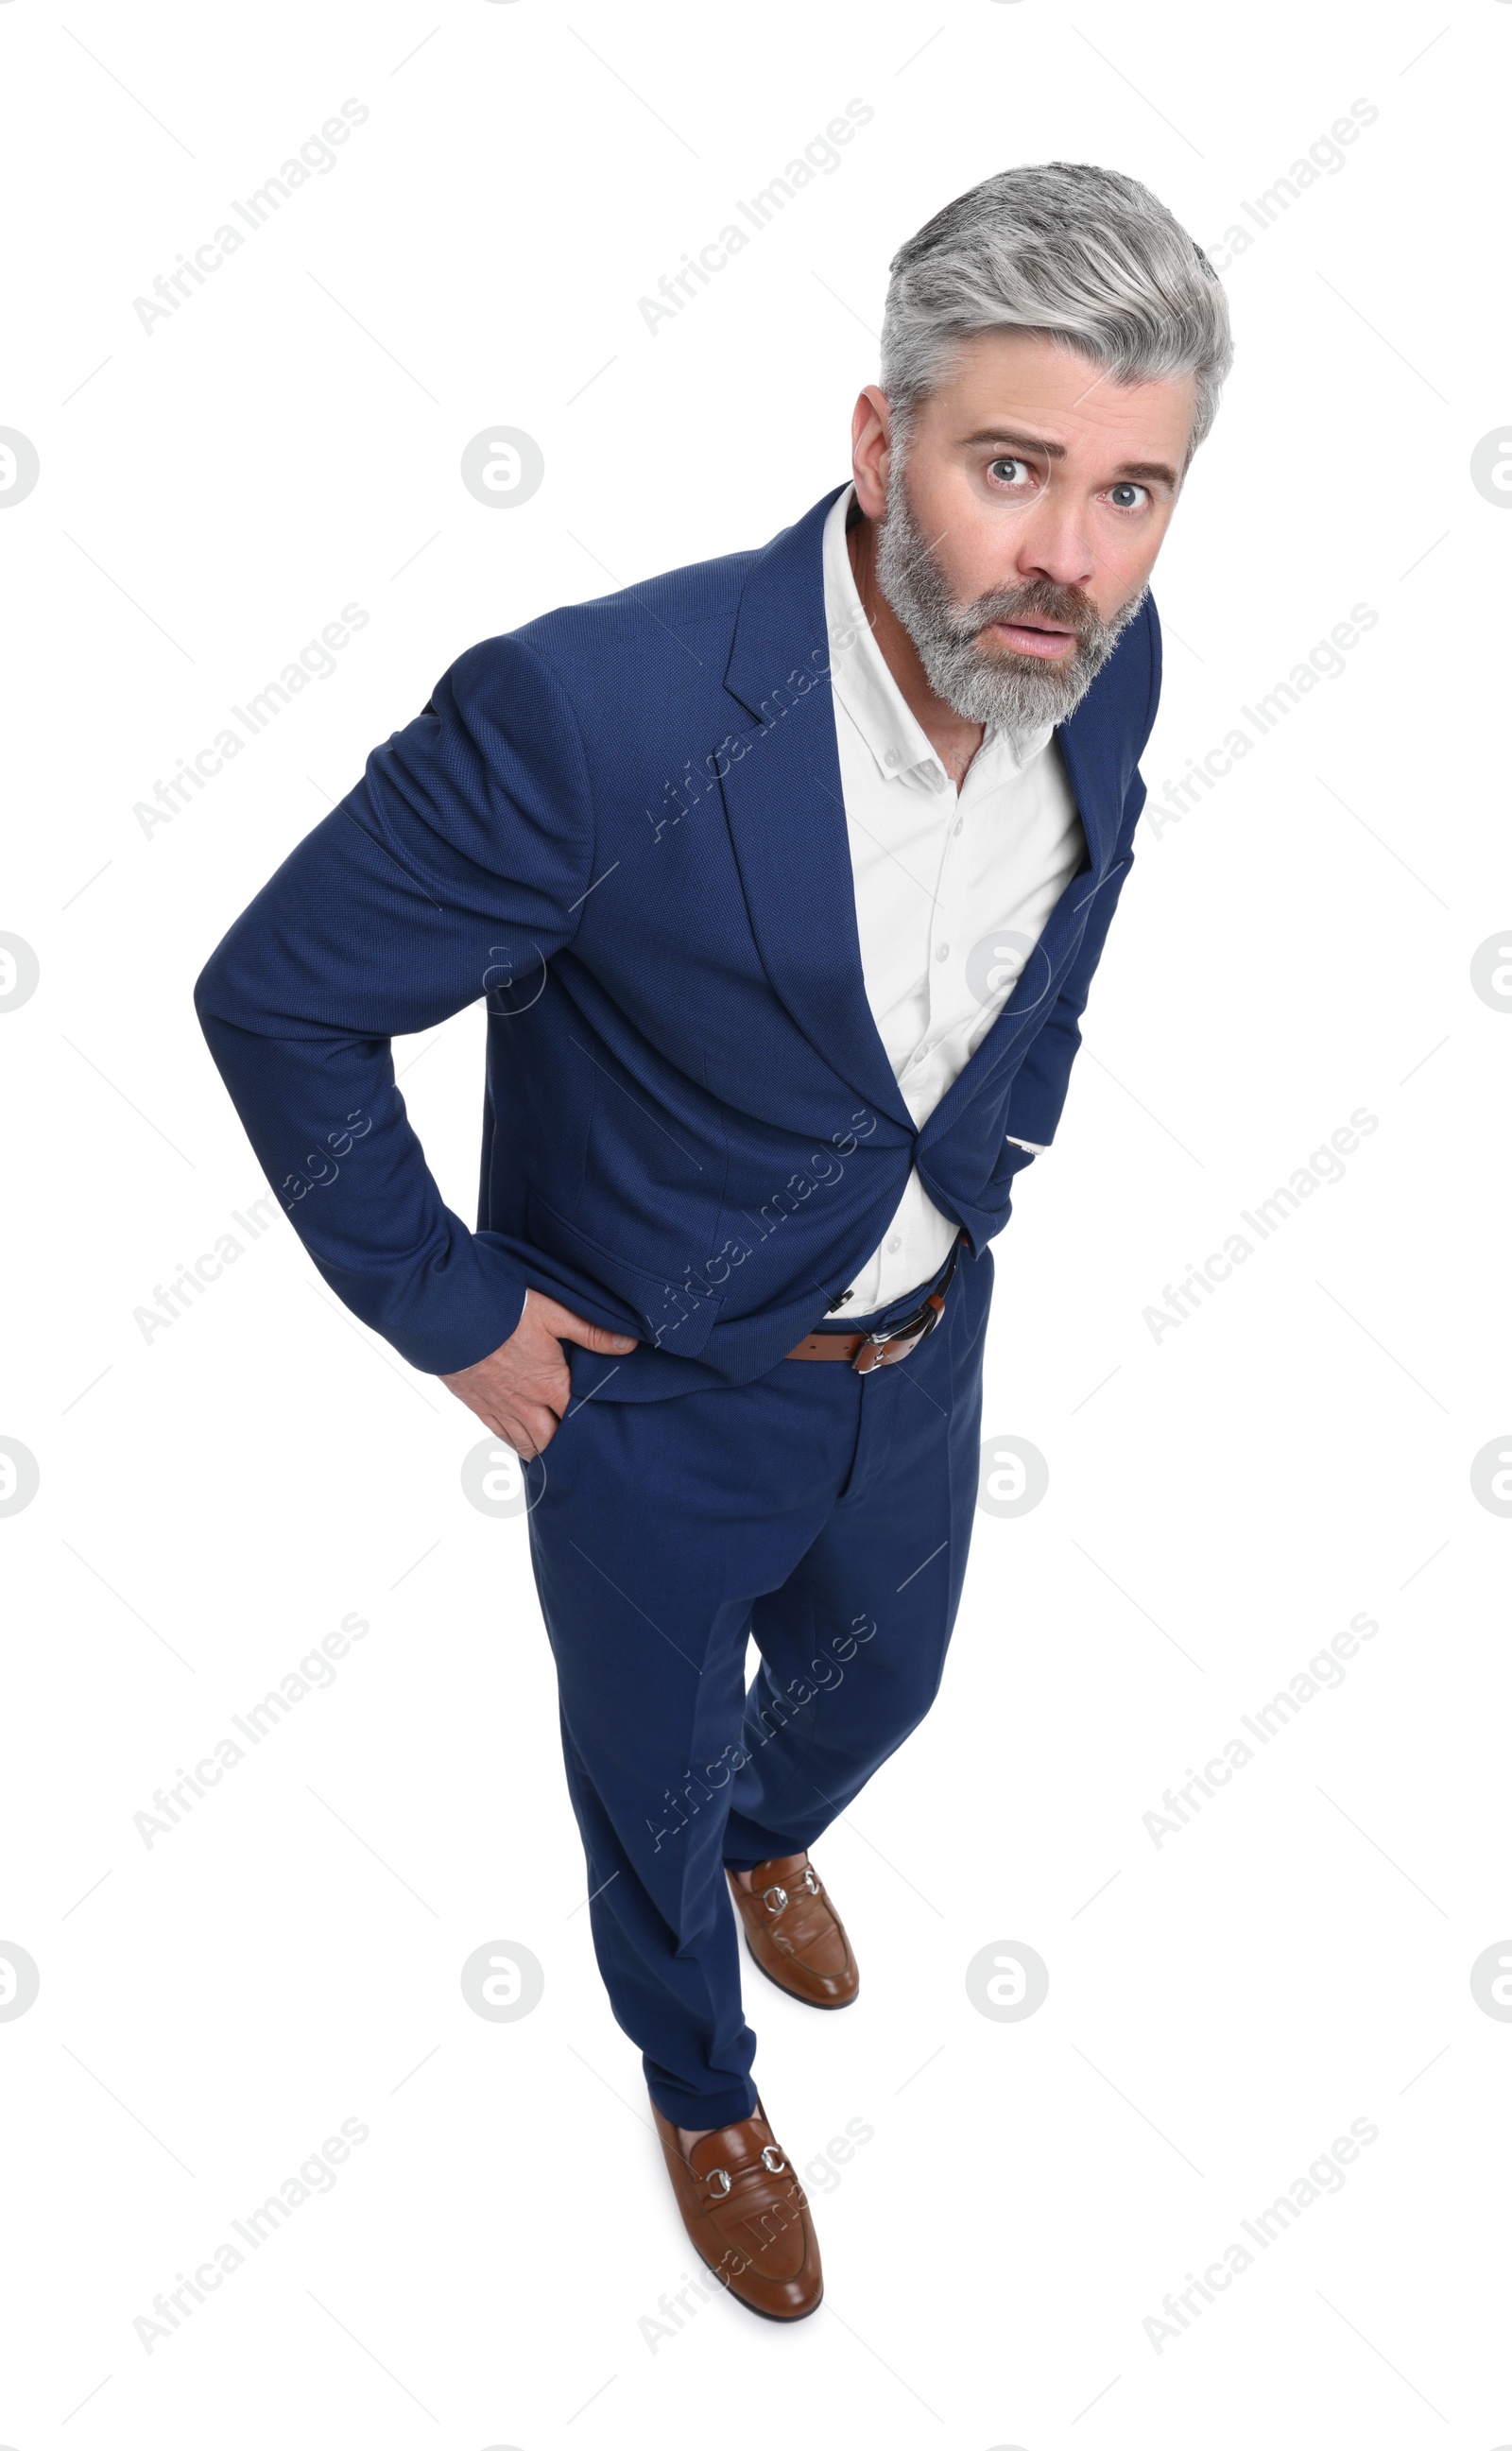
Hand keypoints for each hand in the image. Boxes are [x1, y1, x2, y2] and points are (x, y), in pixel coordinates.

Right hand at [440, 1292, 636, 1458]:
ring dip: (544, 1450)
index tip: (606, 1431)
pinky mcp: (479, 1406)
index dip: (594, 1424)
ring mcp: (501, 1408)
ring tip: (559, 1457)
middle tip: (585, 1451)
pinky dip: (516, 1445)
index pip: (580, 1416)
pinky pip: (502, 1436)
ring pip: (528, 1443)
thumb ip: (591, 1332)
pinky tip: (525, 1447)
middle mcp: (527, 1404)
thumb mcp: (553, 1313)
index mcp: (551, 1383)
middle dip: (569, 1446)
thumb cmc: (502, 1310)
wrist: (449, 1317)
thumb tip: (629, 1345)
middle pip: (555, 1439)